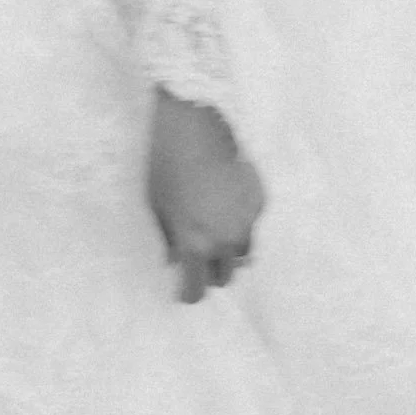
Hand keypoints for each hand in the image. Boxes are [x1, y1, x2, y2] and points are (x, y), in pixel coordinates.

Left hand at [145, 91, 264, 303]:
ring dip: (230, 251)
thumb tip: (174, 260)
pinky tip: (228, 202)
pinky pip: (252, 222)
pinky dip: (242, 220)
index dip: (189, 293)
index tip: (184, 290)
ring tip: (218, 234)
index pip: (197, 289)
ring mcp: (247, 220)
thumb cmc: (165, 161)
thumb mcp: (156, 204)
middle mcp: (225, 239)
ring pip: (244, 253)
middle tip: (200, 258)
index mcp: (195, 244)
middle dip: (211, 272)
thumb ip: (168, 238)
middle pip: (225, 276)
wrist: (196, 121)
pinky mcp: (260, 198)